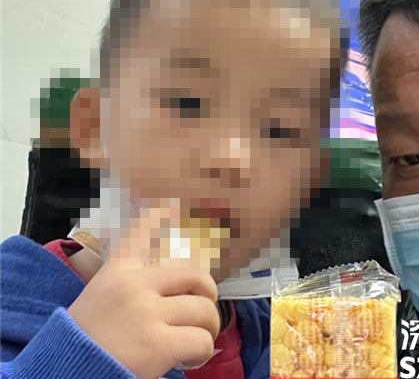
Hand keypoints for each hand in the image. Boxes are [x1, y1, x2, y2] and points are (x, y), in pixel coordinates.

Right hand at [68, 208, 218, 378]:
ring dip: (207, 328)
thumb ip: (131, 277)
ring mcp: (146, 313)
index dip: (162, 215)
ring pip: (204, 311)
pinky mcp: (157, 344)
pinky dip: (202, 352)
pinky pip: (201, 341)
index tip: (174, 203)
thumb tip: (167, 258)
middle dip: (207, 294)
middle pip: (195, 275)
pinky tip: (189, 358)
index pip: (143, 232)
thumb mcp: (101, 295)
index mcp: (118, 271)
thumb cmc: (87, 338)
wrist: (64, 373)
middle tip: (201, 312)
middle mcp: (134, 285)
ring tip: (197, 339)